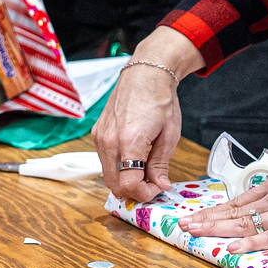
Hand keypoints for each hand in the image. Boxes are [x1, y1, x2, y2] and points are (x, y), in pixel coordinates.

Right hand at [92, 27, 202, 202]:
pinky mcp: (97, 133)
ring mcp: (100, 136)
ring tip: (144, 173)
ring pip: (107, 174)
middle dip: (133, 191)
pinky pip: (104, 160)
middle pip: (114, 184)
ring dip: (124, 180)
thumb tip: (160, 186)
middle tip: (151, 186)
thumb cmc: (159, 99)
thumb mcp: (169, 134)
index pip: (129, 184)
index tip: (156, 189)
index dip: (144, 194)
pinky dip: (117, 167)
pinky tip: (133, 161)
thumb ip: (161, 164)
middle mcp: (109, 140)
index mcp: (129, 140)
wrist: (145, 73)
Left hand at [179, 168, 267, 252]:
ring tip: (195, 233)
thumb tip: (266, 195)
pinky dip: (248, 243)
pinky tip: (231, 247)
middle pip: (233, 211)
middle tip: (183, 224)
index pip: (237, 201)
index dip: (214, 210)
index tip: (196, 215)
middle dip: (206, 218)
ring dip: (217, 229)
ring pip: (243, 223)